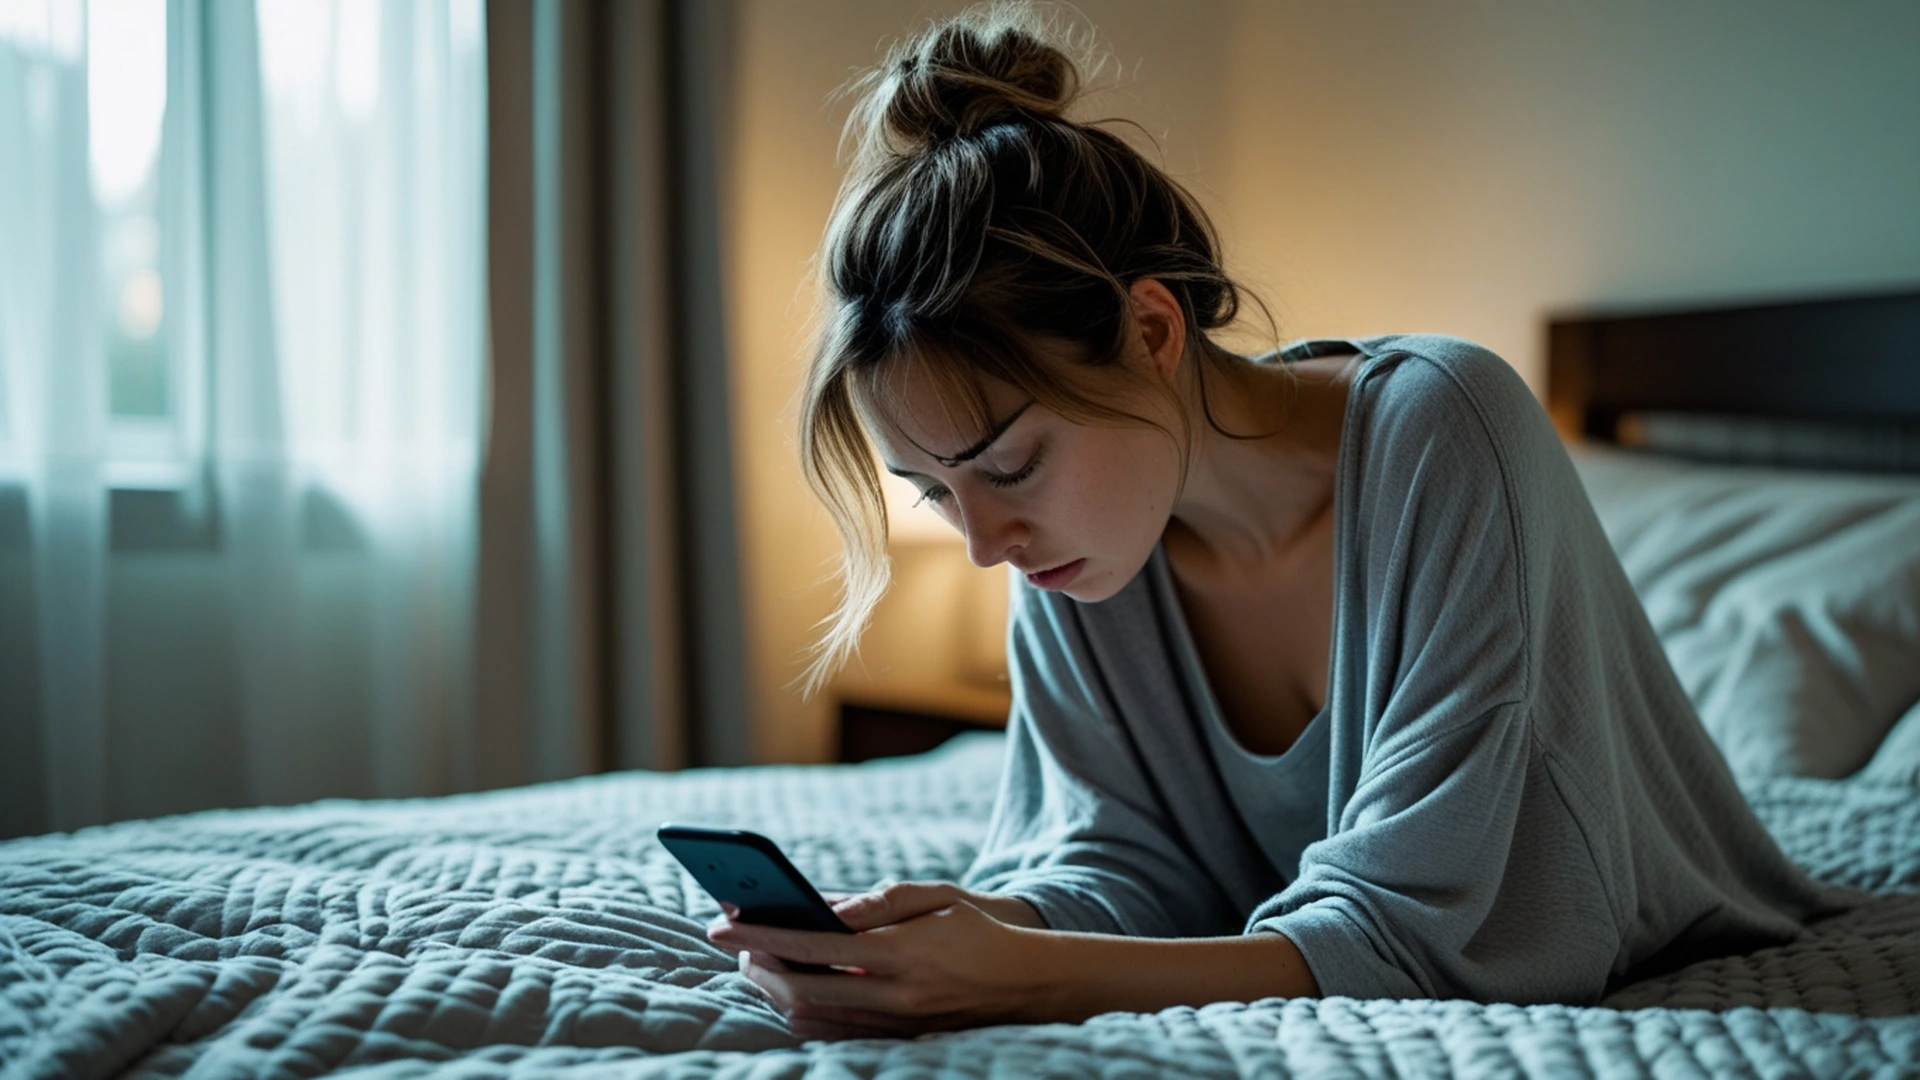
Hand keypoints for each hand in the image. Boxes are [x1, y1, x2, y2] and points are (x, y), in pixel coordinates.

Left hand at [707, 882, 1049, 1039]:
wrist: (1028, 983)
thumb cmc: (979, 931)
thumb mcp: (937, 897)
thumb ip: (878, 901)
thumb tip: (823, 906)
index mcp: (902, 951)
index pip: (814, 945)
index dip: (762, 935)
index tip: (724, 924)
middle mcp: (895, 994)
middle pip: (801, 991)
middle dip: (757, 968)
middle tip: (734, 944)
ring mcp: (895, 1024)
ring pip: (812, 1018)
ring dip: (775, 992)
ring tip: (758, 963)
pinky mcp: (898, 1039)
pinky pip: (834, 1033)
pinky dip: (803, 1012)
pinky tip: (791, 990)